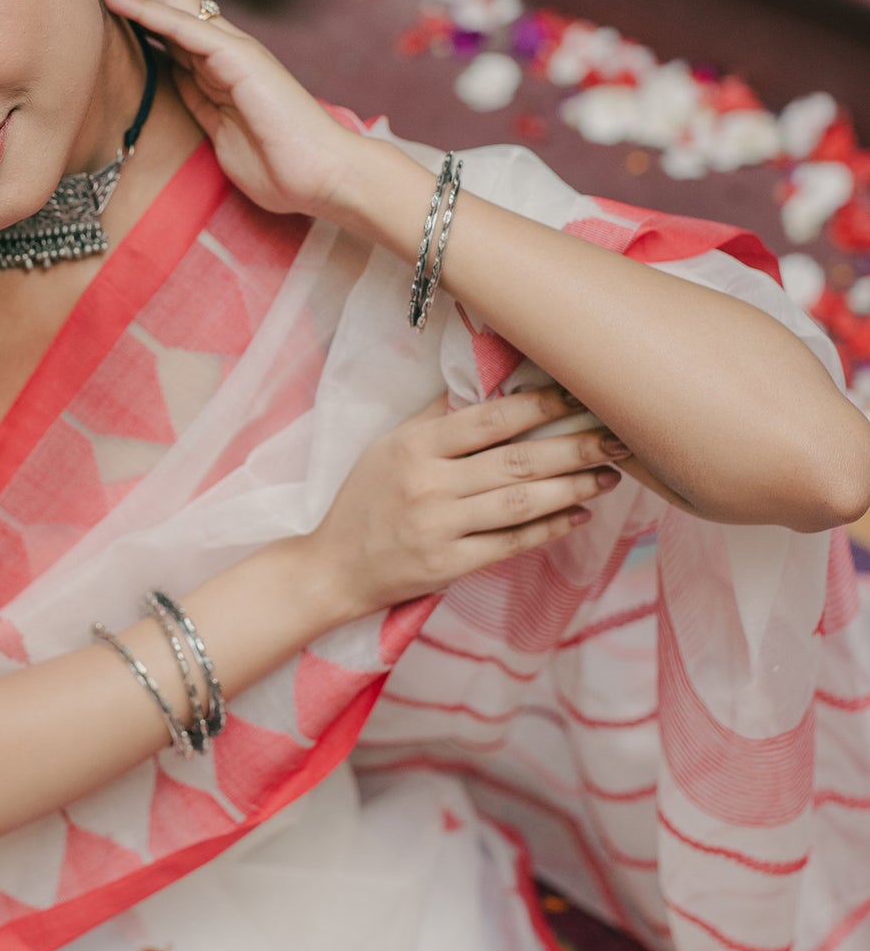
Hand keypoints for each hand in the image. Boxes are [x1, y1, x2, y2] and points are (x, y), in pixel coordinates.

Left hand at [94, 0, 359, 219]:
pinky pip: (186, 29)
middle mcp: (228, 53)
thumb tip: (172, 79)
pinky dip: (150, 11)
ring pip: (175, 10)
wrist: (323, 177)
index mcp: (223, 71)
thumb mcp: (221, 132)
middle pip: (172, 10)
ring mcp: (236, 52)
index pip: (174, 33)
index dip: (139, 13)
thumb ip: (199, 102)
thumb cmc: (280, 166)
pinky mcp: (240, 59)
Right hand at [310, 384, 629, 623]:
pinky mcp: (448, 565)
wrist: (333, 567)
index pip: (489, 419)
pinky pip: (510, 544)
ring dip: (572, 487)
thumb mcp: (389, 447)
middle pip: (515, 460)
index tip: (579, 395)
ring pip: (520, 502)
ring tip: (609, 475)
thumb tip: (488, 383)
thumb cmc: (365, 501)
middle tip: (616, 437)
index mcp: (415, 447)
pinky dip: (549, 528)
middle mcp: (428, 484)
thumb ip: (437, 419)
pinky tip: (579, 514)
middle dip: (573, 447)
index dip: (540, 406)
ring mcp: (439, 527)